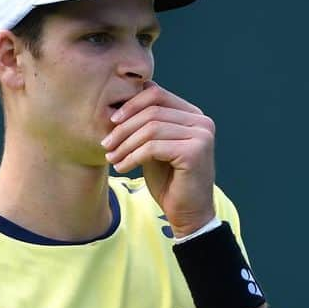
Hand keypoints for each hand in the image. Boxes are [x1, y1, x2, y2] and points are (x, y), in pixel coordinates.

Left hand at [100, 82, 215, 237]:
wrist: (187, 214)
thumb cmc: (169, 181)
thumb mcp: (153, 147)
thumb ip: (145, 125)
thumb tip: (119, 104)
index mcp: (193, 115)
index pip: (157, 94)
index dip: (130, 104)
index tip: (111, 122)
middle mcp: (202, 121)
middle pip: (152, 110)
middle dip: (124, 128)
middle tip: (106, 144)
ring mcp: (201, 136)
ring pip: (150, 128)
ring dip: (125, 144)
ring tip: (111, 158)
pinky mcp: (195, 152)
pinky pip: (153, 147)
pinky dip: (132, 157)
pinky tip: (122, 167)